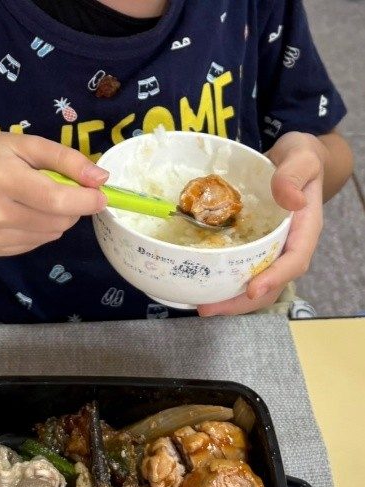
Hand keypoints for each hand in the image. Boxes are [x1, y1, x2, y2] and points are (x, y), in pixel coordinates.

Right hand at [0, 132, 107, 255]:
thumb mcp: (25, 144)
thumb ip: (65, 159)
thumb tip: (101, 179)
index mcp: (2, 180)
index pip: (58, 200)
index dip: (87, 200)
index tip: (102, 195)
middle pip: (59, 221)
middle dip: (73, 206)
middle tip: (62, 188)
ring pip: (52, 234)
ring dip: (59, 218)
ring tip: (37, 198)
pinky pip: (38, 243)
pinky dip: (42, 228)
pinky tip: (24, 212)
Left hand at [198, 132, 327, 315]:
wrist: (292, 159)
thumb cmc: (299, 157)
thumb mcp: (301, 158)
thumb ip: (294, 175)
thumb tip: (291, 200)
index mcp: (305, 229)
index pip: (295, 260)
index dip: (275, 278)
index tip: (253, 289)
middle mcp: (289, 246)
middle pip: (271, 284)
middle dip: (242, 301)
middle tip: (210, 308)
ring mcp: (272, 250)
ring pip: (256, 284)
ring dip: (231, 300)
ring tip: (202, 307)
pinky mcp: (256, 248)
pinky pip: (244, 271)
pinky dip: (226, 283)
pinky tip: (203, 288)